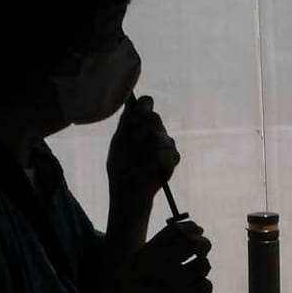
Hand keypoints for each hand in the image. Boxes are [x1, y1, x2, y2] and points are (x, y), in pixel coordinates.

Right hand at [90, 220, 212, 292]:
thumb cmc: (127, 291)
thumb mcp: (135, 263)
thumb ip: (157, 247)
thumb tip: (187, 232)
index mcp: (148, 252)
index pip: (177, 229)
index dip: (191, 228)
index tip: (196, 232)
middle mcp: (161, 264)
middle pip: (195, 243)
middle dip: (203, 244)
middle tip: (201, 251)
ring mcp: (173, 284)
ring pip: (204, 265)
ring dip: (202, 267)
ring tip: (194, 274)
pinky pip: (206, 286)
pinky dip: (203, 287)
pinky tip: (194, 290)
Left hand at [107, 94, 180, 208]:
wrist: (129, 191)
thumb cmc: (120, 167)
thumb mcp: (119, 143)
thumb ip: (125, 123)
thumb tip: (129, 101)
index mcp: (138, 123)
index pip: (146, 103)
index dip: (142, 108)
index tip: (133, 121)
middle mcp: (152, 130)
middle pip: (155, 117)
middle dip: (142, 131)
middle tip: (135, 144)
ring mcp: (165, 143)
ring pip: (162, 137)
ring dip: (148, 150)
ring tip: (140, 162)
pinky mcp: (172, 157)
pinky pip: (170, 153)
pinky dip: (157, 161)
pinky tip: (151, 168)